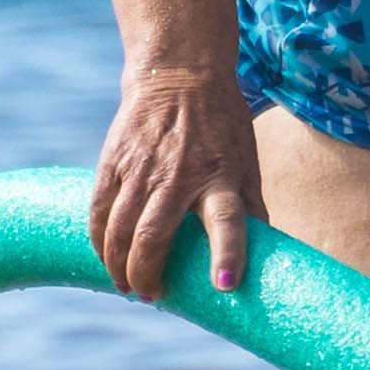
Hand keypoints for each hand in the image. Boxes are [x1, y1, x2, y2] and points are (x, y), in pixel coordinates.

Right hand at [90, 63, 262, 300]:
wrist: (179, 74)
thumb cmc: (221, 126)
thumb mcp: (246, 161)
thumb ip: (252, 207)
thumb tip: (271, 255)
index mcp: (221, 176)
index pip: (228, 221)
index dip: (227, 254)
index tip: (223, 285)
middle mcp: (179, 174)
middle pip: (154, 235)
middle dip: (148, 274)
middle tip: (151, 295)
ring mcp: (142, 168)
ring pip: (119, 229)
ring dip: (118, 265)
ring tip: (126, 286)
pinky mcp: (114, 161)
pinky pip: (98, 210)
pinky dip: (98, 240)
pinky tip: (105, 257)